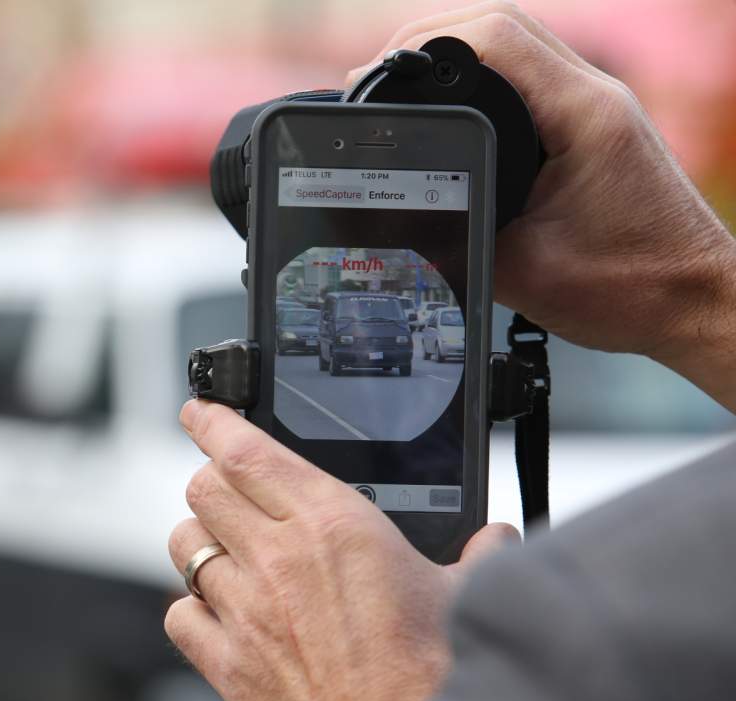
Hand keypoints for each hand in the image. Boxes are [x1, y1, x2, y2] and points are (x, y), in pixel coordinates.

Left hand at [164, 400, 518, 700]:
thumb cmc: (434, 684)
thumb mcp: (466, 599)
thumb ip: (479, 555)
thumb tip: (497, 537)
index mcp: (335, 527)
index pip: (249, 451)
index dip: (215, 422)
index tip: (201, 411)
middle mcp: (280, 559)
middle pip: (204, 488)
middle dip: (210, 481)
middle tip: (225, 489)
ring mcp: (246, 612)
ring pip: (184, 545)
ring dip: (200, 541)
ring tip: (223, 552)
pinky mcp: (227, 664)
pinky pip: (179, 614)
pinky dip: (190, 608)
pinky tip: (215, 613)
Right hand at [349, 2, 735, 409]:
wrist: (693, 303)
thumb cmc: (633, 288)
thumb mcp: (522, 272)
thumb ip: (455, 242)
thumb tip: (398, 230)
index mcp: (581, 116)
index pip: (496, 38)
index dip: (425, 40)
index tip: (378, 71)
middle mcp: (595, 97)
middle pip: (503, 25)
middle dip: (429, 37)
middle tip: (377, 72)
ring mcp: (598, 106)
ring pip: (518, 44)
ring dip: (457, 53)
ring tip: (405, 85)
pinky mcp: (595, 125)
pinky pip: (532, 76)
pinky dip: (484, 78)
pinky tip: (454, 108)